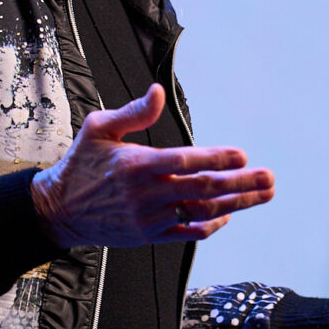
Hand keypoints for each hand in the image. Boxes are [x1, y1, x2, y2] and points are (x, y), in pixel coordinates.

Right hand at [31, 84, 274, 246]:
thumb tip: (158, 92)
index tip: (241, 155)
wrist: (58, 211)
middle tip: (269, 177)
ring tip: (264, 194)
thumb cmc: (80, 164)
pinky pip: (188, 233)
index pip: (183, 161)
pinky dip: (212, 225)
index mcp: (135, 164)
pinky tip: (229, 215)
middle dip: (241, 183)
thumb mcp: (98, 129)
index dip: (214, 158)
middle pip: (203, 190)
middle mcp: (146, 194)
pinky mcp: (150, 236)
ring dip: (238, 204)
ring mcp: (150, 219)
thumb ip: (133, 112)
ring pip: (202, 213)